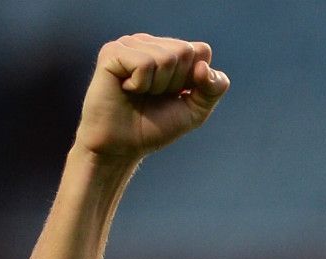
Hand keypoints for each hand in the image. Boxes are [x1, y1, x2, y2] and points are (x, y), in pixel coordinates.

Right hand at [74, 34, 229, 160]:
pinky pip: (144, 63)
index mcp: (169, 50)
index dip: (194, 80)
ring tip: (139, 94)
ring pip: (166, 57)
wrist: (120, 148)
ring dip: (157, 86)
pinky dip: (140, 84)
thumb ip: (213, 88)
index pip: (201, 51)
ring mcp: (130, 44)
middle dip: (174, 83)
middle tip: (153, 96)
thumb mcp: (194, 111)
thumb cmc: (153, 128)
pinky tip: (126, 89)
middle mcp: (150, 42)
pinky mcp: (112, 52)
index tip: (174, 95)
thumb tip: (203, 67)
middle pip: (185, 52)